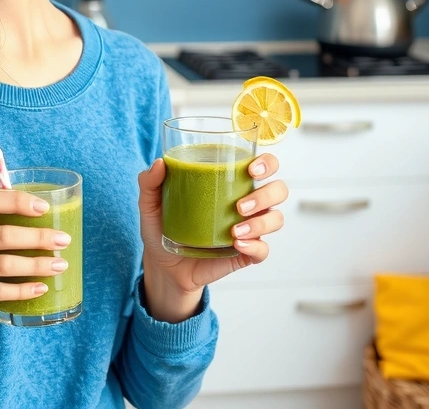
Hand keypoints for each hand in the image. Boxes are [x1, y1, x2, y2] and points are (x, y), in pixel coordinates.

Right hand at [0, 188, 70, 335]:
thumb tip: (33, 206)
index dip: (19, 202)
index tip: (44, 208)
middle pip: (4, 235)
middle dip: (38, 238)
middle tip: (63, 240)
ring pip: (5, 264)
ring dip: (37, 265)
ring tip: (59, 265)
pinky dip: (23, 290)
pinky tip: (41, 287)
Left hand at [137, 153, 287, 322]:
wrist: (162, 265)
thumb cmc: (162, 227)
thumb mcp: (150, 204)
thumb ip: (150, 182)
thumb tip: (160, 163)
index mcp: (230, 183)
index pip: (264, 165)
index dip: (267, 163)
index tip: (251, 169)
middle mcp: (246, 203)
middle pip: (278, 190)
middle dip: (267, 194)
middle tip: (240, 205)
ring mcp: (249, 229)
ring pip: (276, 219)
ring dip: (260, 223)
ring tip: (233, 231)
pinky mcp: (245, 254)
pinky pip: (263, 250)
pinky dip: (255, 247)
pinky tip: (236, 245)